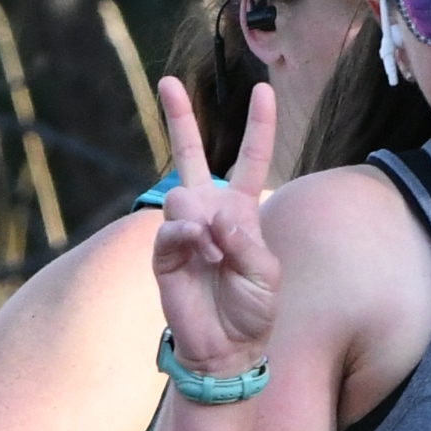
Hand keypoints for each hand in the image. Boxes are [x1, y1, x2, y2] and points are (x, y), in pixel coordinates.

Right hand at [151, 72, 279, 372]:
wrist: (228, 348)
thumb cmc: (253, 312)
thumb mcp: (266, 273)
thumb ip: (245, 241)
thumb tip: (212, 218)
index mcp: (242, 212)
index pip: (250, 161)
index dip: (258, 127)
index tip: (264, 91)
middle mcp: (209, 213)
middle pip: (191, 157)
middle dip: (179, 119)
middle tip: (167, 82)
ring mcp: (184, 231)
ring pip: (181, 195)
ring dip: (202, 221)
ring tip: (215, 253)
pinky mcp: (165, 254)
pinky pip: (171, 229)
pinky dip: (188, 238)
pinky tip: (201, 252)